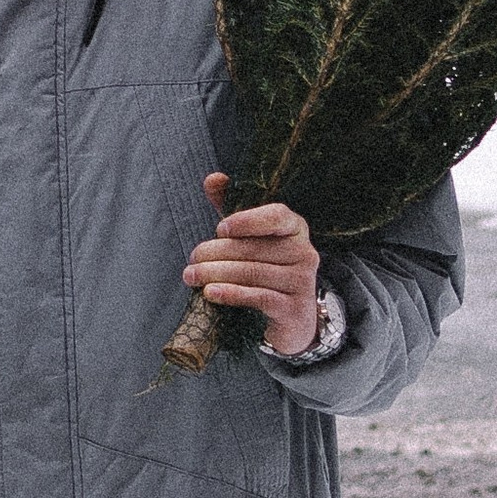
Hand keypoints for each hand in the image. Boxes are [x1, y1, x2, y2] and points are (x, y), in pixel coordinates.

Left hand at [187, 172, 321, 358]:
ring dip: (216, 273)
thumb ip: (232, 208)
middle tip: (192, 260)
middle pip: (255, 248)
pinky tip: (210, 293)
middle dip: (216, 253)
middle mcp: (305, 252)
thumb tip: (213, 179)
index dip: (248, 220)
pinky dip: (231, 294)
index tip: (220, 228)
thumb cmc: (267, 270)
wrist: (292, 318)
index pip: (277, 216)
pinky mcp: (294, 309)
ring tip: (192, 277)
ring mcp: (302, 282)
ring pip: (253, 272)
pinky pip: (259, 297)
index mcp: (295, 229)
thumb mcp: (251, 238)